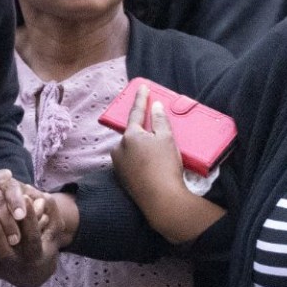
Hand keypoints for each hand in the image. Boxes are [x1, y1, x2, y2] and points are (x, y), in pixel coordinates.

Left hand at [0, 181, 58, 286]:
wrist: (31, 272)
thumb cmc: (42, 243)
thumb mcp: (51, 230)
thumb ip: (51, 213)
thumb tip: (46, 197)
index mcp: (33, 254)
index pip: (31, 237)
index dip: (29, 221)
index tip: (24, 200)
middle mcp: (14, 265)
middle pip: (4, 251)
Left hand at [110, 85, 185, 199]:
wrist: (161, 200)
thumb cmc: (165, 166)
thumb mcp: (167, 139)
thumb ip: (160, 121)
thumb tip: (155, 107)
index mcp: (129, 136)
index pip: (136, 112)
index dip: (141, 98)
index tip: (142, 86)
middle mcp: (119, 148)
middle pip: (133, 134)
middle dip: (145, 132)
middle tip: (159, 135)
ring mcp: (119, 165)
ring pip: (132, 149)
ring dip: (143, 148)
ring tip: (160, 156)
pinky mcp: (123, 179)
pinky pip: (132, 163)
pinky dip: (142, 161)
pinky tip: (153, 167)